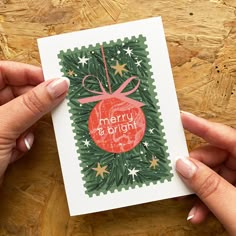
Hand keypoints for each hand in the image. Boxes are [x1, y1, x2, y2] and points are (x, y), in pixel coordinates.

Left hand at [0, 61, 68, 183]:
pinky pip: (20, 131)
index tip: (53, 80)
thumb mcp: (3, 127)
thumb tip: (59, 85)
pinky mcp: (1, 140)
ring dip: (29, 125)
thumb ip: (32, 104)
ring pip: (22, 114)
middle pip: (16, 93)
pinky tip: (20, 149)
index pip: (4, 71)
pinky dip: (25, 140)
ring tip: (26, 137)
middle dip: (34, 104)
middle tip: (54, 106)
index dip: (29, 73)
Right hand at [176, 111, 235, 234]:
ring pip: (215, 175)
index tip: (183, 118)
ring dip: (198, 189)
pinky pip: (220, 189)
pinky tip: (199, 212)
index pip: (228, 137)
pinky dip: (207, 200)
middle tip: (178, 177)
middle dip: (195, 170)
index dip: (203, 127)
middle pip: (217, 157)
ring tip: (186, 202)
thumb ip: (210, 187)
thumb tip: (184, 165)